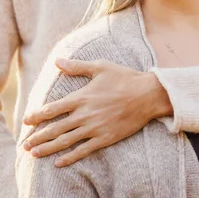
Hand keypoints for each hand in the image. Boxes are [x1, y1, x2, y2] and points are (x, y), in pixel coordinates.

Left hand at [23, 58, 171, 166]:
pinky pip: (83, 150)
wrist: (148, 94)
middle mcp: (85, 114)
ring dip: (48, 148)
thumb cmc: (124, 78)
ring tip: (34, 153)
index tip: (27, 120)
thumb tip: (57, 61)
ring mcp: (95, 128)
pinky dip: (69, 158)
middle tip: (25, 144)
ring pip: (66, 141)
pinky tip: (59, 162)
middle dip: (38, 137)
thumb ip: (77, 66)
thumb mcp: (100, 67)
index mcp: (82, 96)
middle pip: (55, 128)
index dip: (37, 115)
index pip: (53, 108)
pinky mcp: (105, 138)